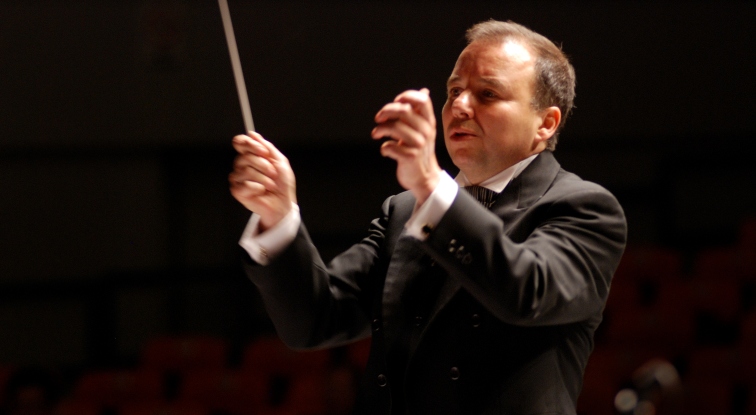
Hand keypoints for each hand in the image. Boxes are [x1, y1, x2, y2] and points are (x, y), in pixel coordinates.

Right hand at [229, 131, 296, 230]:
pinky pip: (244, 184)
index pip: (240, 142)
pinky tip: (262, 191)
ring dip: (263, 178)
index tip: (264, 152)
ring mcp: (238, 178)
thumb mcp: (280, 161)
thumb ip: (267, 146)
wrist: (283, 202)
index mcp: (251, 156)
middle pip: (245, 156)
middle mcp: (242, 165)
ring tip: (270, 184)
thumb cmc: (282, 184)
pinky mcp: (237, 190)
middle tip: (273, 173)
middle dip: (263, 164)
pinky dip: (258, 188)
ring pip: (246, 170)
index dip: (251, 144)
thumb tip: (252, 134)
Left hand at [371, 88, 440, 204]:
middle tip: (378, 118)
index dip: (407, 96)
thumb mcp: (423, 130)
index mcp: (429, 122)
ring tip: (376, 134)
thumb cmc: (420, 152)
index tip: (396, 102)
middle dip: (386, 111)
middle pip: (404, 110)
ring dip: (380, 129)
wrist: (424, 177)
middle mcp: (426, 131)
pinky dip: (384, 148)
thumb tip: (424, 91)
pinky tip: (385, 150)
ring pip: (394, 127)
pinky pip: (390, 146)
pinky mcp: (410, 157)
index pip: (422, 101)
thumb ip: (420, 112)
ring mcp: (419, 144)